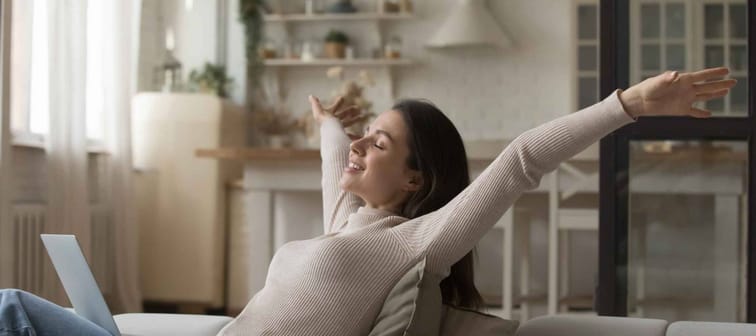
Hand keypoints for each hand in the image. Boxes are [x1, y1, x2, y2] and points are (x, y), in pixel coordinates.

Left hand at [309, 95, 365, 133]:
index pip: (334, 108)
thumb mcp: (318, 111)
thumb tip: (310, 96)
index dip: (338, 103)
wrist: (329, 133)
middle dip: (349, 111)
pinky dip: (355, 135)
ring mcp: (338, 129)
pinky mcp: (343, 136)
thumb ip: (315, 103)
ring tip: (363, 116)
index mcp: (329, 116)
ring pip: (348, 123)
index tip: (342, 97)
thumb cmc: (325, 122)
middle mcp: (333, 123)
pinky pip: (350, 135)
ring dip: (355, 119)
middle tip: (357, 107)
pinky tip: (360, 134)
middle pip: (342, 115)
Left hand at [619, 67, 736, 117]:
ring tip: (727, 91)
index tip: (727, 70)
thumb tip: (675, 74)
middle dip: (721, 84)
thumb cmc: (647, 88)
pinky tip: (709, 114)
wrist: (640, 101)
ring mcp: (684, 99)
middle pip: (708, 86)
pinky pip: (694, 112)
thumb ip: (666, 79)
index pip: (703, 76)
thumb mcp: (657, 83)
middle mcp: (687, 89)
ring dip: (715, 95)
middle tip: (734, 81)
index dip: (715, 73)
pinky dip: (701, 113)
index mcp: (683, 80)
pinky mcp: (680, 110)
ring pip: (704, 97)